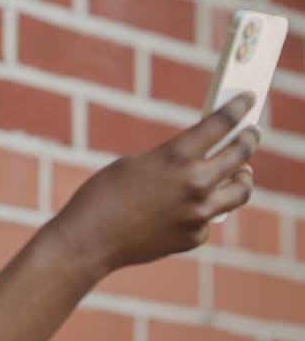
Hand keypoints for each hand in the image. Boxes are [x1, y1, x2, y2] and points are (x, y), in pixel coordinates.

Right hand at [55, 93, 259, 274]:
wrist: (89, 240)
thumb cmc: (103, 195)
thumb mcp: (137, 164)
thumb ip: (173, 161)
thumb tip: (200, 162)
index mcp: (176, 156)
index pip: (221, 123)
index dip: (239, 107)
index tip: (248, 100)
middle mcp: (195, 184)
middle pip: (240, 154)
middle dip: (249, 139)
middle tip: (251, 133)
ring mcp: (198, 214)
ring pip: (241, 190)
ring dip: (242, 177)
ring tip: (240, 172)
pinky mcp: (194, 237)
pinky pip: (210, 218)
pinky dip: (203, 211)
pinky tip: (187, 209)